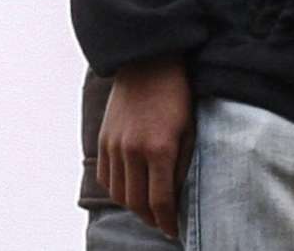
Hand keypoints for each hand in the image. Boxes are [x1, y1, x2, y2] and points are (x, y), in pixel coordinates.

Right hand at [98, 55, 194, 238]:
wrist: (146, 63)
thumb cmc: (176, 96)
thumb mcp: (190, 131)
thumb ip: (184, 166)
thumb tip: (179, 195)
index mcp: (159, 150)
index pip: (160, 202)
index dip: (168, 222)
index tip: (174, 230)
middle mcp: (132, 150)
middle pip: (136, 203)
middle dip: (151, 218)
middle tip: (163, 222)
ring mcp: (114, 144)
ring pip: (118, 193)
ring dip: (133, 206)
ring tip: (148, 207)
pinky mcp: (103, 138)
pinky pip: (105, 176)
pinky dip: (117, 189)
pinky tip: (131, 188)